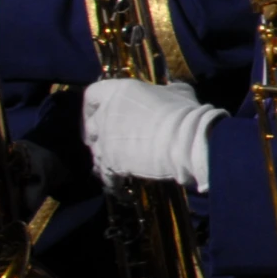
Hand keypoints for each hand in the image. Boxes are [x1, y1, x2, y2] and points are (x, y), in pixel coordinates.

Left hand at [82, 78, 219, 189]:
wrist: (185, 139)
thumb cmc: (183, 112)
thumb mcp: (177, 92)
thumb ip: (165, 92)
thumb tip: (169, 92)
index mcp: (117, 92)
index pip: (93, 94)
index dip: (93, 105)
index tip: (99, 112)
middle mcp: (105, 115)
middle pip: (91, 126)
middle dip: (98, 135)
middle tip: (111, 142)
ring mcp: (105, 141)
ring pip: (96, 153)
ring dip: (105, 159)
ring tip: (118, 166)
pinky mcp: (110, 164)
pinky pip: (106, 175)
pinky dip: (112, 181)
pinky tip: (122, 186)